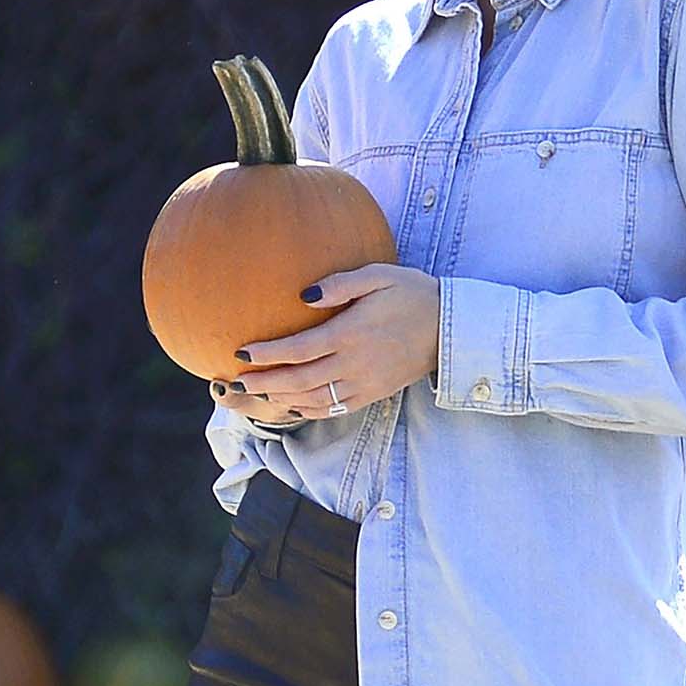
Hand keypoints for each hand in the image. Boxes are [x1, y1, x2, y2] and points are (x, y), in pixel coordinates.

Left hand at [215, 264, 440, 427]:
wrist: (448, 327)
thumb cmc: (411, 294)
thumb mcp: (378, 275)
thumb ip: (340, 284)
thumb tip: (304, 295)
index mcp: (352, 333)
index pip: (300, 349)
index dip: (269, 354)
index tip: (243, 353)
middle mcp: (355, 363)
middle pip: (300, 380)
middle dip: (265, 383)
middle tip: (237, 381)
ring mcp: (364, 383)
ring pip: (314, 399)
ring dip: (282, 399)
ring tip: (256, 394)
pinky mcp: (372, 394)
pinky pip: (334, 408)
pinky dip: (308, 410)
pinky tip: (290, 405)